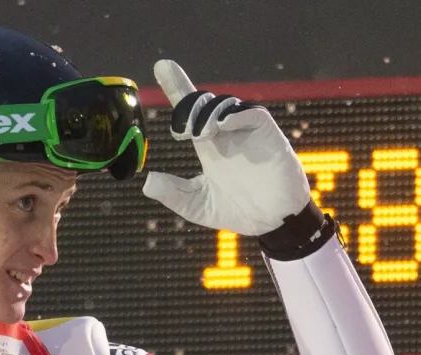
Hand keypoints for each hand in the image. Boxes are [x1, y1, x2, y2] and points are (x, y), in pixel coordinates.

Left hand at [142, 60, 312, 236]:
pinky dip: (235, 115)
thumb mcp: (198, 206)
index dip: (176, 87)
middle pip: (204, 101)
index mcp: (209, 145)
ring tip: (200, 134)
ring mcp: (246, 132)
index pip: (189, 111)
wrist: (273, 221)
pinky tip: (222, 126)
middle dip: (188, 106)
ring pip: (225, 104)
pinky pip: (252, 114)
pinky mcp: (267, 135)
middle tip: (181, 131)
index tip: (161, 67)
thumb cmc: (238, 211)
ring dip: (207, 113)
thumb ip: (173, 194)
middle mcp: (225, 133)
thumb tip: (147, 182)